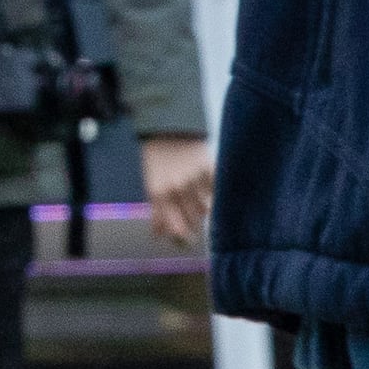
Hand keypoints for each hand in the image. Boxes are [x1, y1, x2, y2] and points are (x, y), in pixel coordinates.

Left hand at [140, 130, 216, 254]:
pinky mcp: (209, 168)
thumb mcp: (151, 184)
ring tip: (198, 199)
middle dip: (194, 222)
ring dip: (204, 209)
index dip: (185, 238)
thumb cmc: (158, 159)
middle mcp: (177, 188)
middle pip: (194, 221)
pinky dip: (215, 194)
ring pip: (207, 210)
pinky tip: (210, 190)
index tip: (189, 239)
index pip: (178, 229)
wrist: (168, 128)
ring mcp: (194, 178)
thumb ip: (156, 211)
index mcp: (160, 193)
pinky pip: (217, 193)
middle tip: (192, 216)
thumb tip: (159, 236)